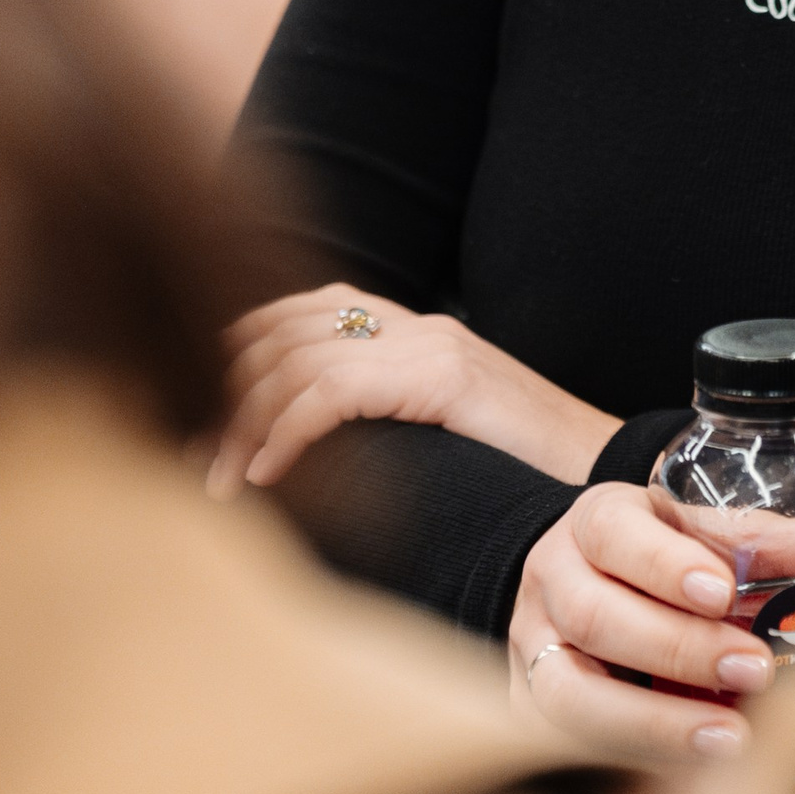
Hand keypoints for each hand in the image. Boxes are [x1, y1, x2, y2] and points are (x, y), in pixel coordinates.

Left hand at [208, 283, 618, 494]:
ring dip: (238, 422)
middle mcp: (412, 322)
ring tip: (214, 481)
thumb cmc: (525, 474)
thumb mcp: (438, 437)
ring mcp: (427, 344)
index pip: (293, 312)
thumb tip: (301, 466)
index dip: (230, 353)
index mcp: (408, 328)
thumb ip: (380, 426)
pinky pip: (334, 392)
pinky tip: (262, 477)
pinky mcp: (441, 377)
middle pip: (279, 329)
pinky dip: (284, 433)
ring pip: (295, 360)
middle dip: (216, 388)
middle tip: (183, 455)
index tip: (189, 413)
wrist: (611, 475)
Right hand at [510, 489, 794, 767]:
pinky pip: (573, 744)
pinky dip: (639, 755)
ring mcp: (537, 650)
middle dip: (678, 645)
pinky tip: (698, 765)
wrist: (590, 582)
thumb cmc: (672, 558)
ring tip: (732, 738)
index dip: (667, 560)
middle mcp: (557, 580)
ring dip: (654, 719)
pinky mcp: (541, 710)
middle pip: (598, 611)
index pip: (623, 531)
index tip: (724, 589)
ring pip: (571, 690)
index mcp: (601, 521)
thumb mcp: (721, 537)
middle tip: (754, 669)